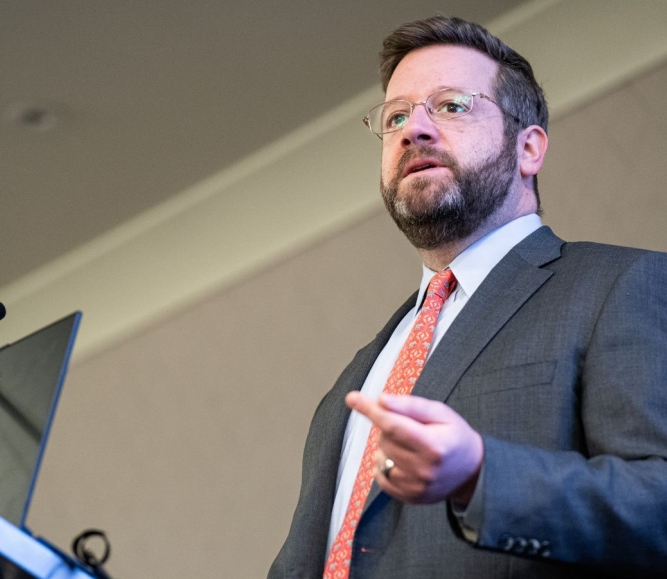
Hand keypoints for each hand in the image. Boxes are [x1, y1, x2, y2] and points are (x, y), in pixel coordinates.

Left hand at [346, 391, 483, 505]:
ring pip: (380, 456)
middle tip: (411, 428)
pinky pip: (380, 475)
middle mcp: (423, 470)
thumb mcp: (440, 413)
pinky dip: (385, 463)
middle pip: (385, 439)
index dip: (370, 410)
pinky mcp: (408, 498)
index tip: (352, 398)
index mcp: (433, 445)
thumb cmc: (455, 436)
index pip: (393, 425)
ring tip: (410, 446)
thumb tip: (382, 400)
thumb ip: (411, 406)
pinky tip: (404, 460)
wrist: (473, 472)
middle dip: (389, 427)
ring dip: (387, 446)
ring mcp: (415, 487)